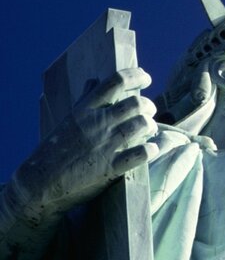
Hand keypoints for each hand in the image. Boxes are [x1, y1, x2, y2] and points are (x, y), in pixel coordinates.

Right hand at [12, 68, 158, 220]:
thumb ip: (85, 99)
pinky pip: (140, 154)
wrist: (38, 183)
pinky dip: (151, 149)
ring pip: (142, 124)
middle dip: (149, 105)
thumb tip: (94, 81)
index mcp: (86, 109)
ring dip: (151, 125)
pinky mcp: (110, 168)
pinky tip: (152, 148)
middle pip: (136, 103)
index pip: (116, 81)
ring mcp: (105, 145)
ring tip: (151, 129)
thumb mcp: (68, 119)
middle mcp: (97, 123)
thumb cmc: (54, 149)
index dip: (136, 76)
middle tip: (149, 111)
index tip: (146, 78)